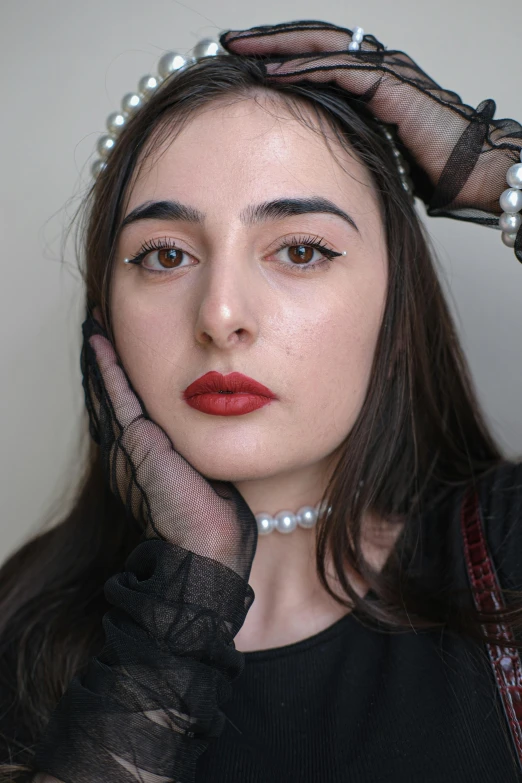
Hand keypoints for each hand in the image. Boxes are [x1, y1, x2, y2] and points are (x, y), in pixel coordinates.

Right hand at [81, 306, 257, 581]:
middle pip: (120, 397)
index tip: (134, 353)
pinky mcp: (137, 441)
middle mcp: (135, 451)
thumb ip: (208, 452)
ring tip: (100, 329)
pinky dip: (109, 367)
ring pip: (115, 391)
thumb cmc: (219, 521)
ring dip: (108, 359)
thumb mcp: (212, 476)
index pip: (139, 410)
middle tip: (105, 330)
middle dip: (114, 364)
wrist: (208, 548)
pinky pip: (119, 395)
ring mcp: (132, 446)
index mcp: (153, 459)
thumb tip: (232, 427)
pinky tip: (102, 342)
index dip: (132, 381)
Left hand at [220, 21, 521, 222]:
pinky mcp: (388, 84)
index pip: (314, 55)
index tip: (242, 60)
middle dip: (267, 39)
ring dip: (276, 45)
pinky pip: (338, 69)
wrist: (469, 169)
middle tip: (228, 41)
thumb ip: (344, 139)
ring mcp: (382, 69)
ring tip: (239, 47)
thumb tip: (314, 155)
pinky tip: (272, 71)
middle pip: (310, 41)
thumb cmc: (428, 166)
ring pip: (319, 46)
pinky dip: (303, 68)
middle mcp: (373, 65)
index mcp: (367, 79)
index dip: (278, 53)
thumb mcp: (371, 148)